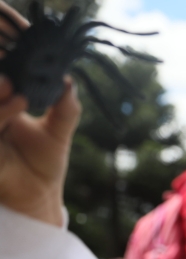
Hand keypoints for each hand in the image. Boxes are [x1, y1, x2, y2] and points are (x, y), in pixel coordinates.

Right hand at [0, 1, 80, 226]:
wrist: (36, 197)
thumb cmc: (44, 162)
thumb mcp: (59, 129)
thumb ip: (64, 104)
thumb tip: (70, 79)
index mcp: (2, 98)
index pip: (2, 67)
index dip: (7, 45)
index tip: (13, 27)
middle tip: (9, 53)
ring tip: (16, 89)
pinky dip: (0, 111)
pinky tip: (16, 101)